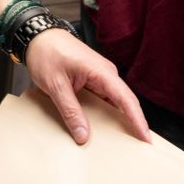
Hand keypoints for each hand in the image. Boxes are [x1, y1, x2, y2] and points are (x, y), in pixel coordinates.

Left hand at [22, 28, 149, 144]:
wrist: (37, 36)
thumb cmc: (46, 54)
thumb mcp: (56, 86)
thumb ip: (70, 111)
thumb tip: (83, 135)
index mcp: (101, 72)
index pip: (126, 99)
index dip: (138, 120)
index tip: (146, 138)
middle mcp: (106, 73)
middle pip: (126, 102)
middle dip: (134, 124)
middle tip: (139, 147)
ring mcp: (100, 76)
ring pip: (115, 102)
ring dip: (119, 120)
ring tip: (123, 142)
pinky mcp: (93, 79)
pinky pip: (104, 99)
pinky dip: (106, 114)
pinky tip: (103, 128)